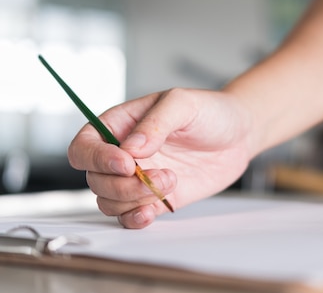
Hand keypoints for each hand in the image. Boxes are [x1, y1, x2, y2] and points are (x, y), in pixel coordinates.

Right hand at [68, 88, 254, 228]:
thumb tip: (131, 148)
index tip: (126, 164)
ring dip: (135, 200)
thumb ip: (155, 123)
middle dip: (124, 184)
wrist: (238, 134)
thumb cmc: (209, 111)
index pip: (85, 147)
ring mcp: (137, 178)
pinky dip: (136, 219)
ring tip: (171, 181)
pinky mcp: (154, 198)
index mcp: (120, 125)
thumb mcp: (182, 104)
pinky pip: (129, 216)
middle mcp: (122, 154)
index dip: (97, 159)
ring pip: (109, 201)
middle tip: (161, 175)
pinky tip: (153, 210)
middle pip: (95, 180)